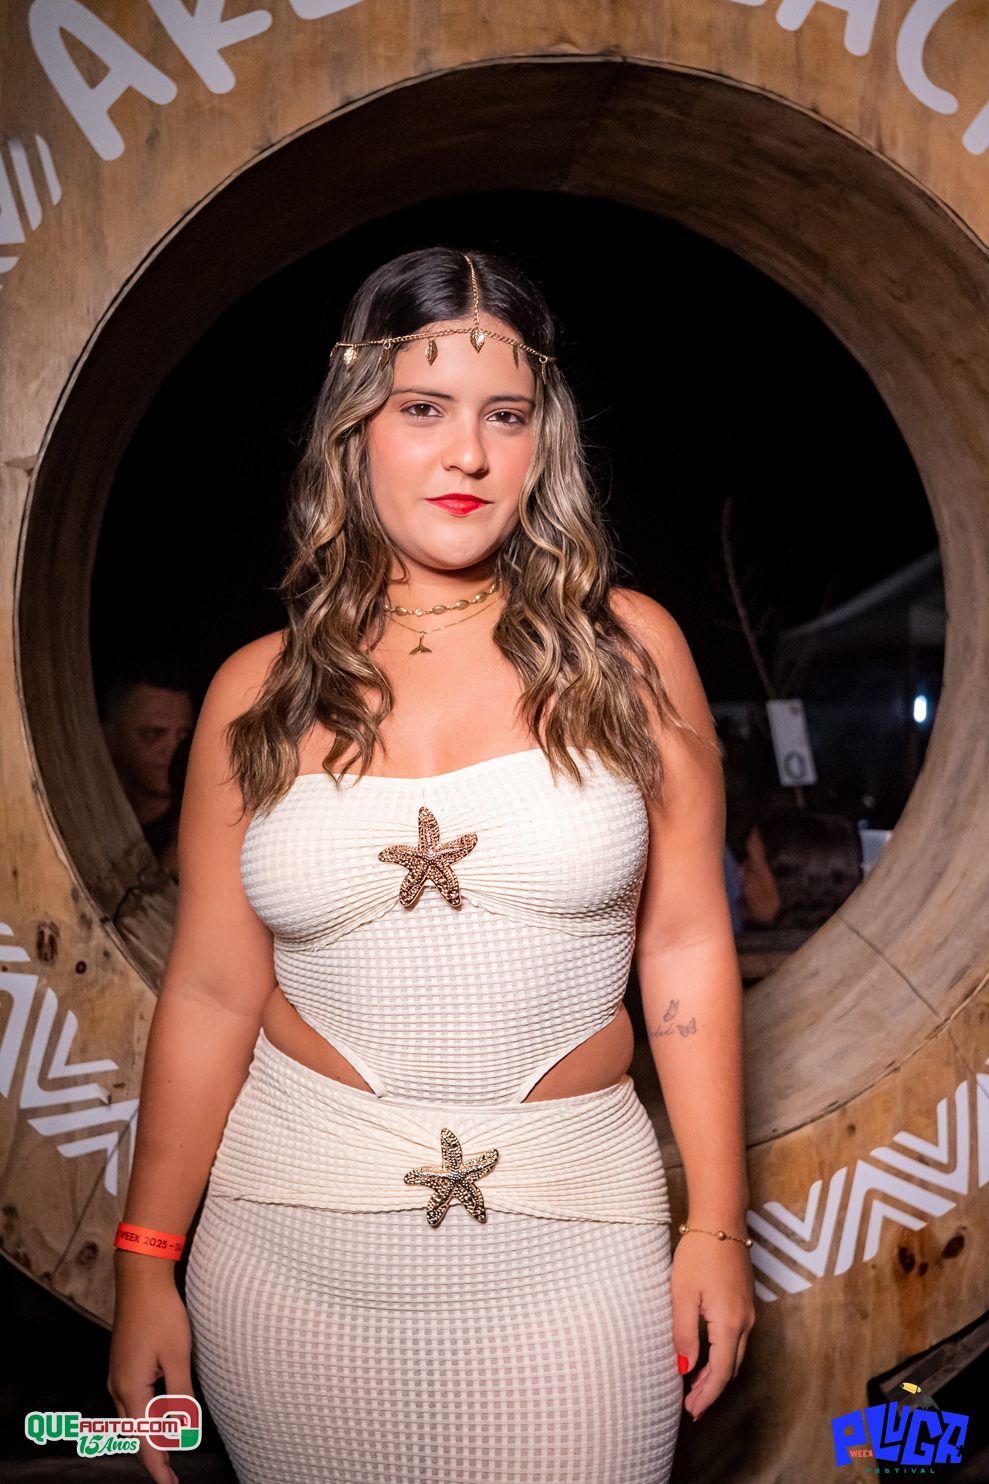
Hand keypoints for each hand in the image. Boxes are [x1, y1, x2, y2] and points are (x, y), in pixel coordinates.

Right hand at [108, 1264, 195, 1482]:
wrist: (140, 1278)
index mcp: (131, 1389)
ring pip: (133, 1416)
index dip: (158, 1465)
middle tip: (170, 1476)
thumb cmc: (161, 1314)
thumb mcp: (178, 1357)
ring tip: (167, 1452)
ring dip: (149, 1434)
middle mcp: (118, 1386)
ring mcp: (117, 1373)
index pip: (145, 1439)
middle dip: (152, 1455)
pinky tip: (159, 1415)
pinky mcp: (122, 1362)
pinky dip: (145, 1414)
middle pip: (135, 1432)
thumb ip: (180, 1396)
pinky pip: (132, 1399)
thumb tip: (182, 1429)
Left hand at [671, 1230, 755, 1421]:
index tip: (691, 1411)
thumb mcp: (683, 1294)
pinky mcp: (744, 1300)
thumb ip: (684, 1333)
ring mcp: (747, 1310)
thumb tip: (685, 1367)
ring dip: (716, 1372)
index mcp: (730, 1323)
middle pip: (731, 1367)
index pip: (720, 1372)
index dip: (706, 1395)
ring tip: (694, 1386)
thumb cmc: (699, 1253)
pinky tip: (705, 1355)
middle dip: (711, 1389)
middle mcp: (745, 1321)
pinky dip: (721, 1354)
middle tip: (690, 1405)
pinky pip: (735, 1338)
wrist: (721, 1220)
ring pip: (734, 1353)